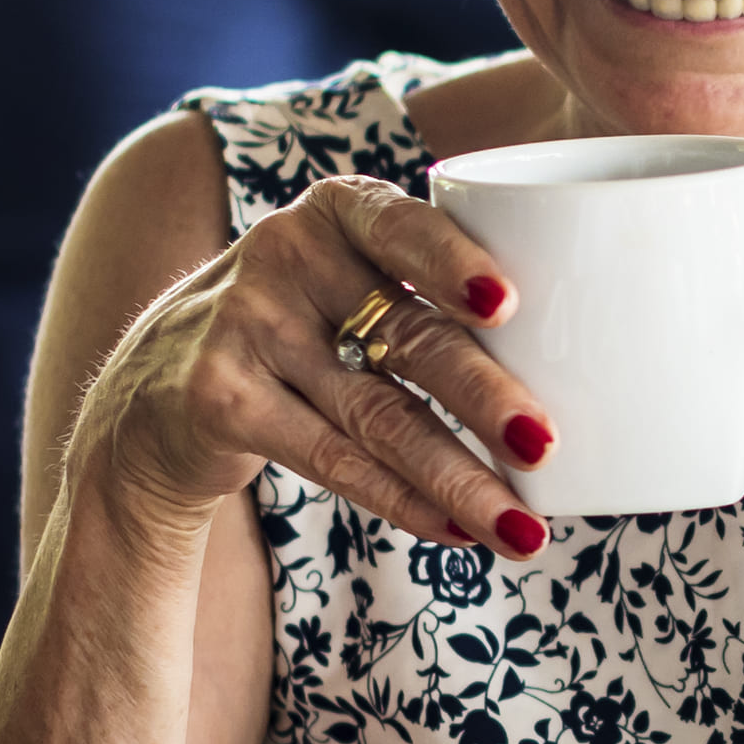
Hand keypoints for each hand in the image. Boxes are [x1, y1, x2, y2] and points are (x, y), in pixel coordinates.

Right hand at [73, 169, 552, 561]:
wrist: (156, 393)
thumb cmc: (304, 331)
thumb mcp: (350, 282)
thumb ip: (432, 295)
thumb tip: (587, 353)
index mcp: (337, 212)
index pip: (400, 225)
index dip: (452, 263)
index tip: (509, 305)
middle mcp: (287, 256)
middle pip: (407, 336)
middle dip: (485, 397)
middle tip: (547, 445)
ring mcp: (247, 329)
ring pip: (378, 417)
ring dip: (459, 479)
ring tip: (524, 529)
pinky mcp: (221, 402)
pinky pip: (332, 460)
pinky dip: (403, 501)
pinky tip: (458, 530)